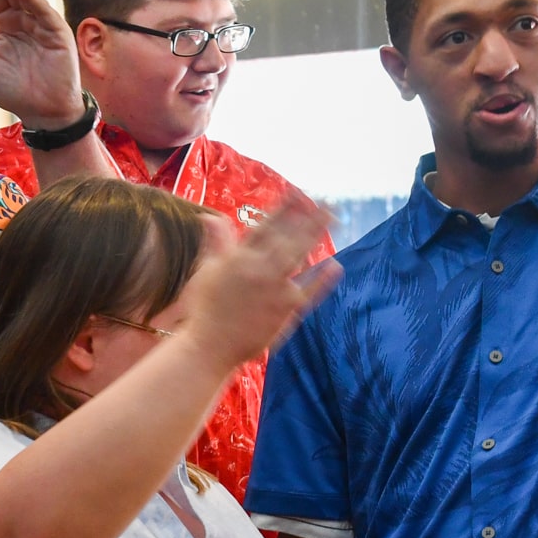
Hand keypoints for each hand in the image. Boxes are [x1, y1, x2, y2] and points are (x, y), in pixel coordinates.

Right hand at [175, 193, 339, 369]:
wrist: (209, 346)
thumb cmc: (203, 310)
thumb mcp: (205, 271)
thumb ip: (216, 243)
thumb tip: (210, 216)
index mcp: (239, 257)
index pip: (266, 225)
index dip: (284, 207)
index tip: (297, 191)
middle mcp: (260, 268)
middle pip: (289, 236)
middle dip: (310, 217)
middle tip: (328, 201)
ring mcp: (275, 289)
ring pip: (300, 256)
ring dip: (317, 235)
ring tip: (331, 220)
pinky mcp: (286, 310)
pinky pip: (309, 290)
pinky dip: (323, 279)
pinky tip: (335, 265)